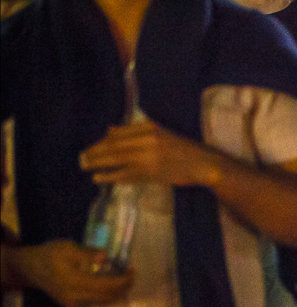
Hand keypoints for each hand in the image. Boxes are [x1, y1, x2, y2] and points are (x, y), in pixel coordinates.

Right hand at [10, 240, 133, 306]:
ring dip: (117, 293)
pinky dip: (107, 296)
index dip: (122, 280)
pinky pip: (95, 303)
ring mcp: (72, 304)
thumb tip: (105, 256)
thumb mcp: (67, 247)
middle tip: (132, 275)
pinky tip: (113, 287)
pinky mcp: (71, 306)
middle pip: (107, 297)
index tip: (132, 270)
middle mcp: (73, 296)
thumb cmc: (49, 254)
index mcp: (72, 281)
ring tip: (125, 280)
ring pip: (102, 303)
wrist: (30, 268)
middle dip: (124, 288)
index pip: (105, 285)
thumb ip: (87, 253)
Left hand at [80, 121, 218, 186]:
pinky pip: (125, 175)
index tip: (91, 148)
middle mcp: (147, 140)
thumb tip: (109, 130)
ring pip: (116, 159)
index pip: (118, 134)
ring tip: (85, 167)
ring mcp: (149, 157)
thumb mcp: (160, 134)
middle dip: (95, 152)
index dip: (101, 142)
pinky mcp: (151, 173)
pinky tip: (99, 178)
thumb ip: (136, 131)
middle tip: (81, 159)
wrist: (204, 164)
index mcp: (149, 128)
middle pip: (113, 146)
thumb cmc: (183, 149)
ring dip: (97, 163)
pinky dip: (110, 176)